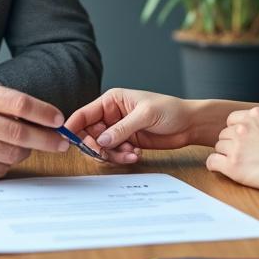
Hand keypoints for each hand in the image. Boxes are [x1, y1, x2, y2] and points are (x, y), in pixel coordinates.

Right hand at [0, 83, 68, 177]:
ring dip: (26, 152)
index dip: (44, 113)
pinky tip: (3, 155)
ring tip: (27, 146)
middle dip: (47, 139)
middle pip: (19, 133)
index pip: (19, 104)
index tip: (59, 120)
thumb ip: (0, 100)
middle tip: (61, 142)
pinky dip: (6, 163)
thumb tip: (40, 115)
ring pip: (11, 154)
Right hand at [64, 88, 196, 163]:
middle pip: (88, 135)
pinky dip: (122, 157)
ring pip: (101, 148)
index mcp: (111, 101)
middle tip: (106, 153)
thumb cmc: (170, 110)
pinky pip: (114, 154)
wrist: (189, 124)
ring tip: (131, 153)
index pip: (84, 114)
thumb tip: (101, 140)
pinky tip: (136, 154)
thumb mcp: (145, 115)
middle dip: (96, 147)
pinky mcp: (126, 143)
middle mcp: (111, 115)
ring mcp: (118, 130)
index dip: (73, 127)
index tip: (69, 141)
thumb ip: (122, 128)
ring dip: (112, 154)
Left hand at [206, 107, 258, 192]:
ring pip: (218, 148)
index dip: (237, 132)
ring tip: (240, 165)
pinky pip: (212, 162)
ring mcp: (237, 146)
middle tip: (243, 155)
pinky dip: (215, 166)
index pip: (232, 120)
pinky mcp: (233, 166)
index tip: (243, 141)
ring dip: (226, 155)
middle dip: (232, 144)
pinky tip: (224, 169)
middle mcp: (242, 128)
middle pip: (224, 135)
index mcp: (254, 115)